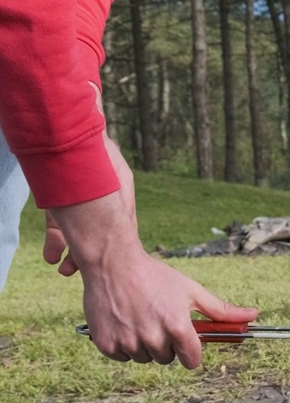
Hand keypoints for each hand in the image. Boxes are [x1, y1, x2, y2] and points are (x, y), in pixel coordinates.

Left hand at [44, 132, 134, 276]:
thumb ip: (118, 200)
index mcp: (120, 195)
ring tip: (63, 270)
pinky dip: (55, 243)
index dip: (117, 250)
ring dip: (70, 255)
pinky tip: (50, 256)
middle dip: (90, 257)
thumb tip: (126, 228)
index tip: (112, 267)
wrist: (68, 129)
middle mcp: (101, 203)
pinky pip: (58, 229)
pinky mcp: (59, 205)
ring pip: (76, 236)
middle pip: (98, 236)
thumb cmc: (96, 148)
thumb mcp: (113, 174)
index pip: (122, 229)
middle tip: (77, 273)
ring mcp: (79, 205)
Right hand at [52, 191, 257, 368]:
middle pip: (168, 359)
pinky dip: (123, 344)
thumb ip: (221, 310)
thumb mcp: (192, 291)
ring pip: (145, 358)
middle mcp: (153, 338)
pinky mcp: (106, 344)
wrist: (113, 263)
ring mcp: (128, 342)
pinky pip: (122, 357)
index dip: (192, 353)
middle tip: (159, 320)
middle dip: (167, 344)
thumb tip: (252, 316)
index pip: (192, 360)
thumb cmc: (156, 276)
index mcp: (177, 326)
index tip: (188, 345)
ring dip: (145, 345)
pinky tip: (124, 322)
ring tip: (140, 318)